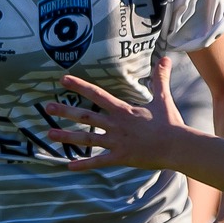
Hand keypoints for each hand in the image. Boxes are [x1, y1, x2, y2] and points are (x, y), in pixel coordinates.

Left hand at [42, 56, 184, 169]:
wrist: (176, 146)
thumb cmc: (170, 123)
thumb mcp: (163, 98)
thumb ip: (160, 79)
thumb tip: (166, 58)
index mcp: (123, 110)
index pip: (97, 94)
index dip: (79, 86)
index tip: (63, 79)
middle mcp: (115, 125)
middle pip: (85, 116)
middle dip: (65, 110)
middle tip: (47, 107)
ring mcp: (116, 142)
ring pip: (87, 139)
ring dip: (67, 136)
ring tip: (49, 134)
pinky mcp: (120, 157)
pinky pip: (98, 162)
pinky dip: (84, 164)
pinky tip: (69, 165)